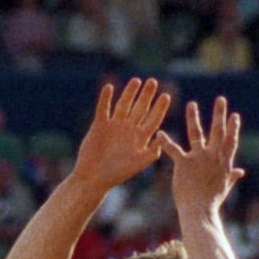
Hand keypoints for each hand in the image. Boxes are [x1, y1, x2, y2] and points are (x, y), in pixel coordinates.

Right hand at [69, 76, 176, 193]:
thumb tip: (162, 136)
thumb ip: (150, 151)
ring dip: (129, 93)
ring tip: (136, 80)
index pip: (152, 120)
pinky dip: (105, 98)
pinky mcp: (99, 125)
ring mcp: (114, 126)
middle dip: (146, 96)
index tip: (166, 96)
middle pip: (140, 109)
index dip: (159, 108)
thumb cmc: (115, 174)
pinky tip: (109, 87)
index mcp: (139, 139)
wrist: (92, 178)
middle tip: (153, 81)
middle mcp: (128, 130)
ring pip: (123, 105)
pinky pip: (103, 109)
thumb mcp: (137, 164)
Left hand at [163, 98, 242, 224]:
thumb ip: (232, 176)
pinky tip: (159, 133)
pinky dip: (165, 142)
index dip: (233, 127)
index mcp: (224, 162)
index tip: (234, 115)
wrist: (200, 212)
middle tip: (220, 99)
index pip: (230, 140)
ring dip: (193, 117)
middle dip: (219, 114)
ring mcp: (199, 158)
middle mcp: (213, 156)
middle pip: (218, 131)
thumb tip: (241, 171)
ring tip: (191, 104)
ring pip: (196, 133)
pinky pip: (173, 149)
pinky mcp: (184, 164)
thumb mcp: (224, 187)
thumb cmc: (212, 202)